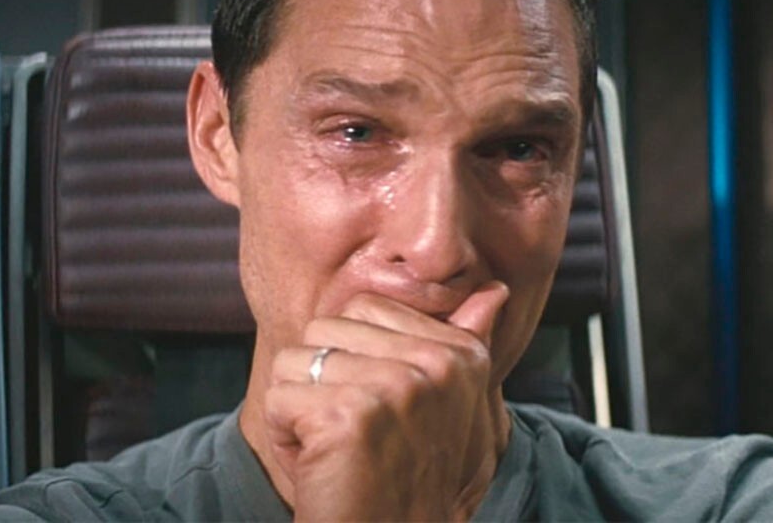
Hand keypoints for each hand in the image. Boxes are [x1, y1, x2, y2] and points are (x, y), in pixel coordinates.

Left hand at [265, 281, 509, 521]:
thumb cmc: (412, 480)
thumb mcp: (451, 410)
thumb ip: (465, 342)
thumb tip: (494, 291)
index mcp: (461, 355)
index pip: (365, 307)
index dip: (351, 358)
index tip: (377, 408)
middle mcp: (437, 365)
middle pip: (325, 328)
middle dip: (320, 383)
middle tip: (352, 434)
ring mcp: (396, 387)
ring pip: (295, 361)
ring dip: (300, 411)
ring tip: (337, 450)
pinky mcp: (349, 415)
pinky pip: (278, 398)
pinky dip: (285, 438)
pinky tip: (321, 466)